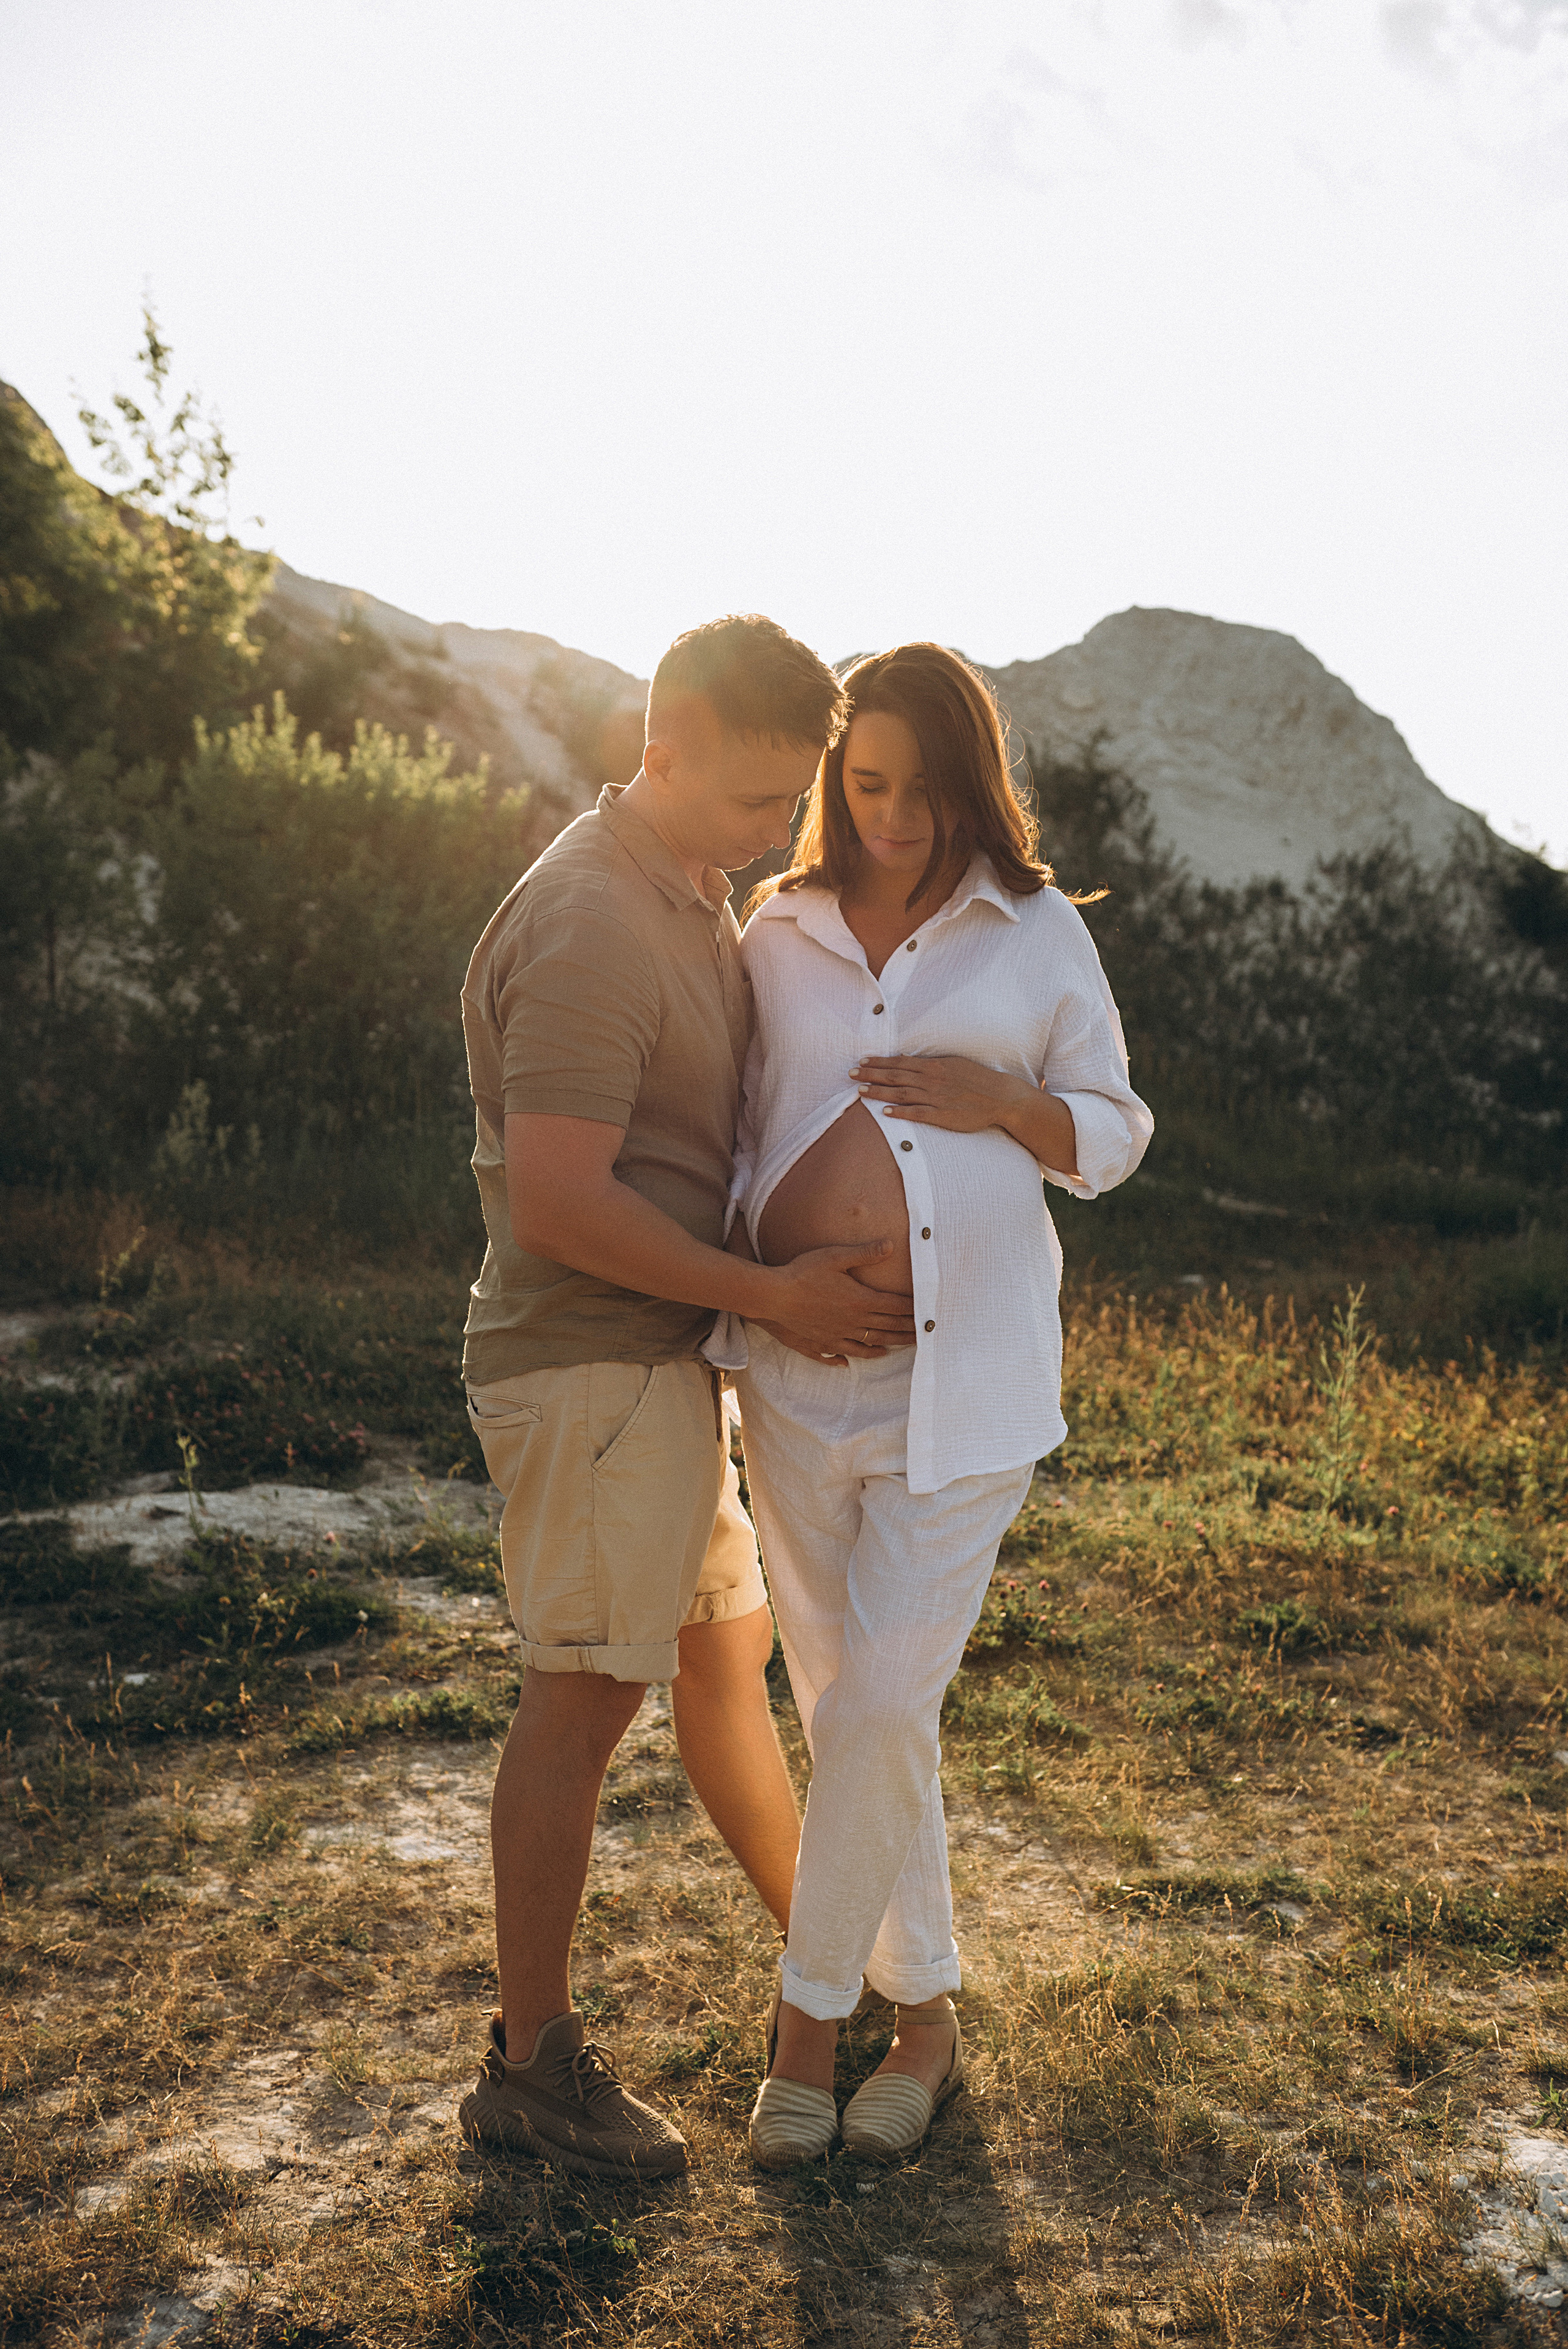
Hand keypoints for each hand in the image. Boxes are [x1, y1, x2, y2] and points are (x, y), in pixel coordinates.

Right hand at [764, 1240, 916, 1359]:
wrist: (773, 1297)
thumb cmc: (802, 1272)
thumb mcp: (835, 1257)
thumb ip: (865, 1253)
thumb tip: (891, 1245)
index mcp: (860, 1299)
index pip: (895, 1306)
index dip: (913, 1308)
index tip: (928, 1310)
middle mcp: (853, 1320)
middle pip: (889, 1326)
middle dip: (910, 1329)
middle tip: (927, 1332)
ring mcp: (839, 1334)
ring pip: (873, 1343)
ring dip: (893, 1343)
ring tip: (908, 1345)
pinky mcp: (824, 1342)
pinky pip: (849, 1352)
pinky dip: (864, 1354)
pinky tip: (870, 1356)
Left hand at [853, 1054, 1024, 1133]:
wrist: (1001, 1096)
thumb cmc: (977, 1079)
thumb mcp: (953, 1063)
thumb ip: (928, 1063)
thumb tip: (905, 1059)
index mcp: (934, 1066)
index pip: (900, 1063)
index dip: (878, 1063)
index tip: (861, 1061)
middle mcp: (932, 1080)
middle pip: (895, 1077)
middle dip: (871, 1075)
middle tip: (851, 1074)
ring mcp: (937, 1098)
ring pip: (902, 1094)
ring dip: (879, 1092)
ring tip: (860, 1091)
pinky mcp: (943, 1115)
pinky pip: (918, 1114)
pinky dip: (901, 1113)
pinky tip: (885, 1113)